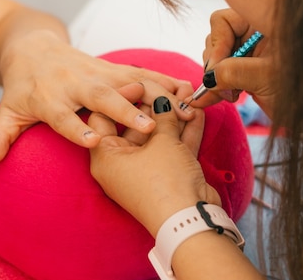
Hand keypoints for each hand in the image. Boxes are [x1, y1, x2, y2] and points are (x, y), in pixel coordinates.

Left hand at [0, 31, 193, 165]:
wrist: (34, 48)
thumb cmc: (23, 87)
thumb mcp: (10, 109)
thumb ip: (3, 135)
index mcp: (49, 98)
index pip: (63, 115)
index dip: (76, 127)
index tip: (94, 140)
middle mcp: (75, 83)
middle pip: (101, 96)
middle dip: (125, 109)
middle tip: (148, 125)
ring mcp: (97, 72)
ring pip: (129, 80)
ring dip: (156, 92)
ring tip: (183, 105)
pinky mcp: (113, 67)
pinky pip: (141, 72)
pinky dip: (164, 79)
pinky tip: (187, 88)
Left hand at [89, 93, 220, 236]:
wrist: (188, 218)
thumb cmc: (163, 180)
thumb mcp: (161, 141)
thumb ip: (163, 116)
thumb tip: (164, 101)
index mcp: (106, 156)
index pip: (104, 117)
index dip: (123, 98)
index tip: (142, 85)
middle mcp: (121, 164)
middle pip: (135, 126)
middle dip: (155, 106)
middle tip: (170, 89)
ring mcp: (145, 171)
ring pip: (159, 137)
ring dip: (174, 118)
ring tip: (188, 97)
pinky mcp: (167, 176)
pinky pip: (173, 149)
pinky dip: (185, 133)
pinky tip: (198, 113)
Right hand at [185, 9, 275, 115]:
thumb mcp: (267, 78)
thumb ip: (235, 72)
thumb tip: (208, 75)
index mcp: (266, 23)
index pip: (225, 21)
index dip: (217, 43)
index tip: (215, 69)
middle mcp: (257, 34)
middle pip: (218, 38)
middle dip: (214, 63)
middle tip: (220, 87)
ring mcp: (252, 52)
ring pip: (218, 57)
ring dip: (215, 77)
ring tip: (228, 96)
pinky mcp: (249, 71)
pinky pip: (223, 72)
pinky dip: (217, 86)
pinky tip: (213, 99)